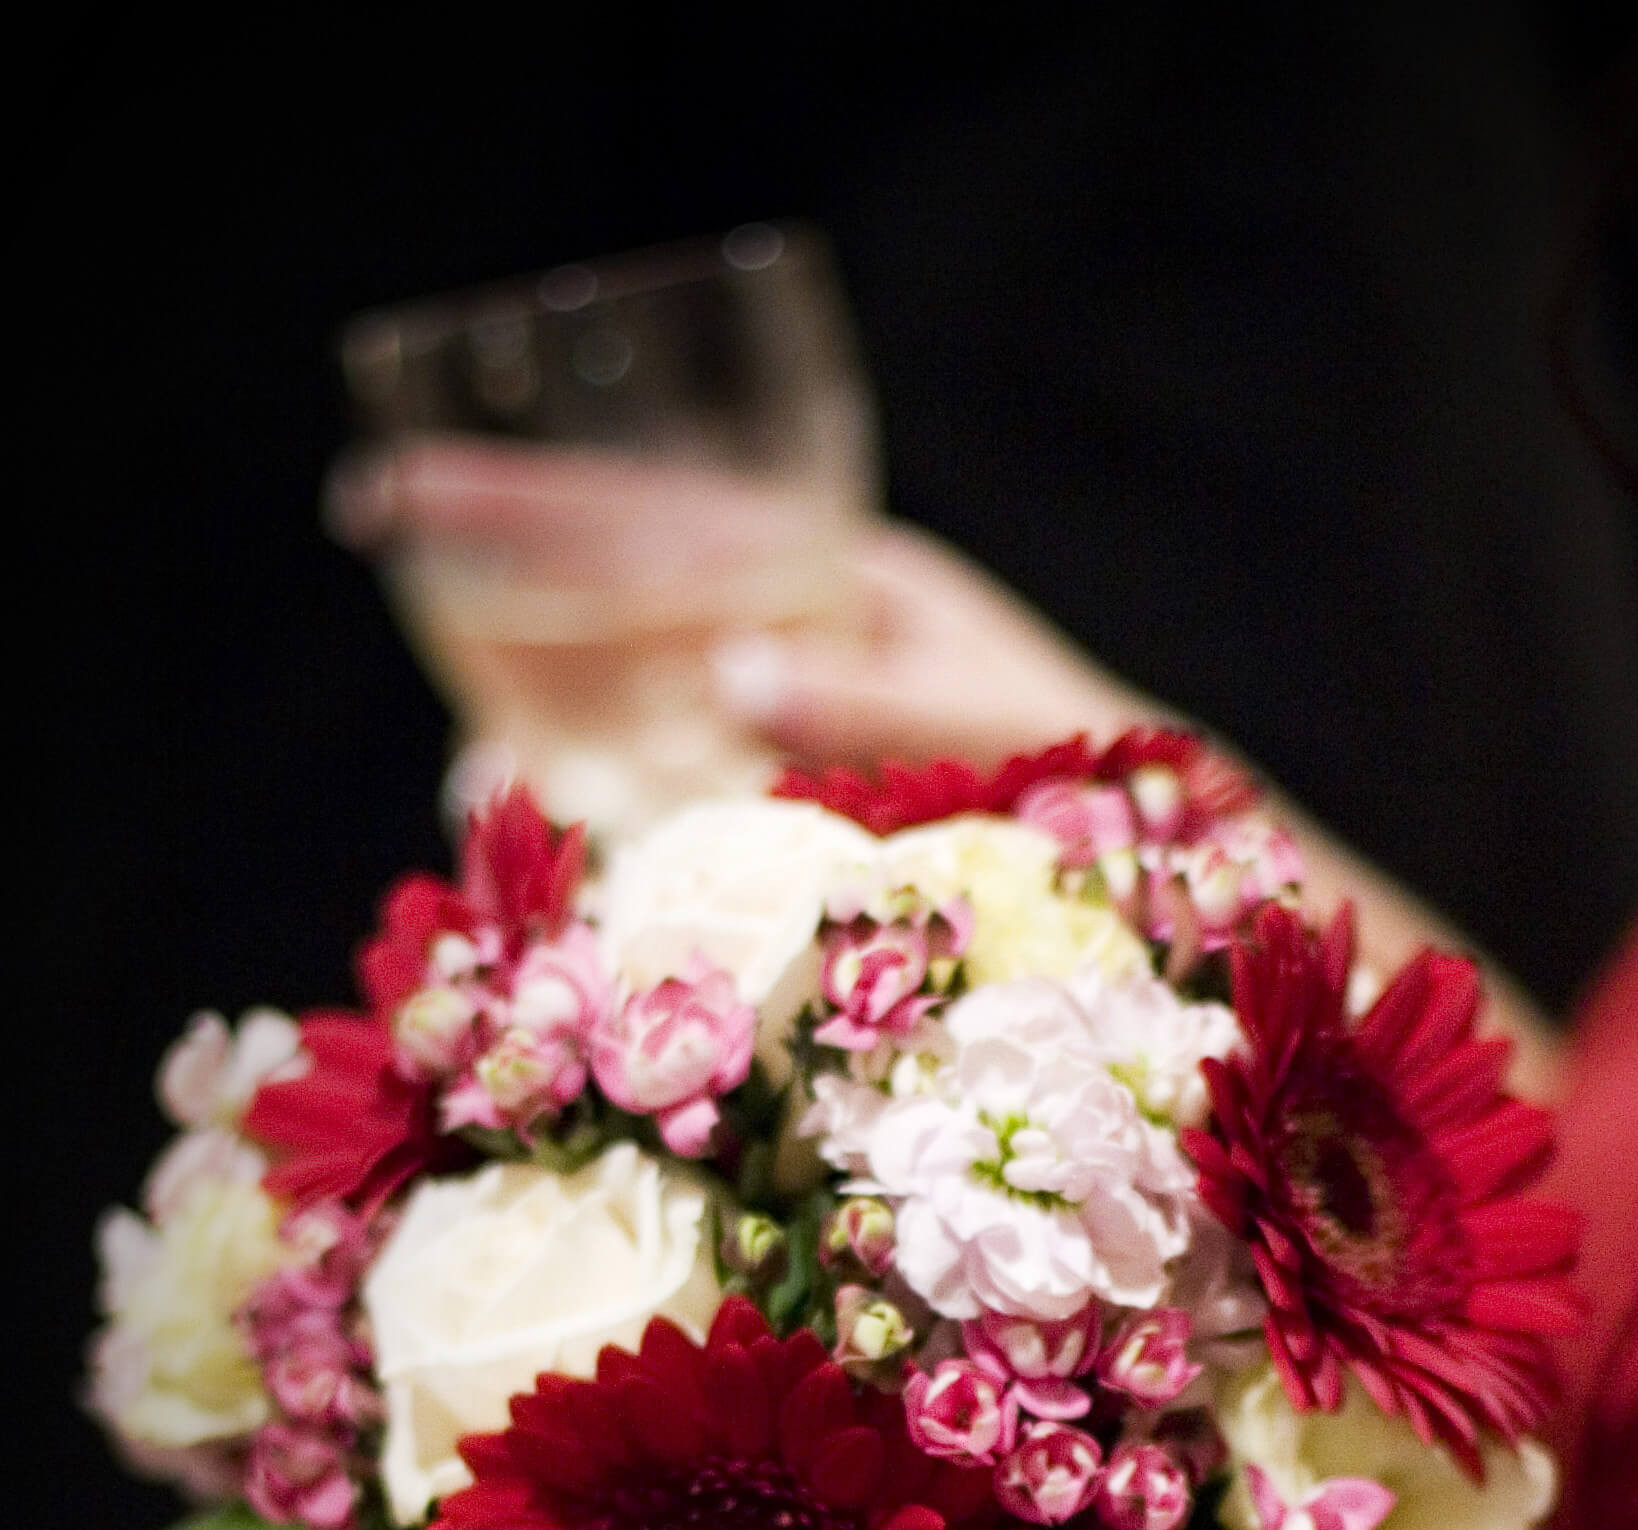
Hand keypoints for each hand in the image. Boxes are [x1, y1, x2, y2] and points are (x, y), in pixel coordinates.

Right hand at [331, 437, 1142, 776]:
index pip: (668, 518)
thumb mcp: (1009, 732)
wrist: (1200, 881)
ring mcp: (796, 728)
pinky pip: (678, 799)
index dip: (538, 500)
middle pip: (628, 585)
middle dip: (506, 572)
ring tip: (470, 770)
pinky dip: (612, 815)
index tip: (416, 483)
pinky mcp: (797, 819)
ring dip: (545, 715)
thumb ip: (881, 706)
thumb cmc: (1125, 790)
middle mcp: (812, 639)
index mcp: (856, 584)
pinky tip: (551, 844)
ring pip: (639, 698)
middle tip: (380, 527)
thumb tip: (730, 675)